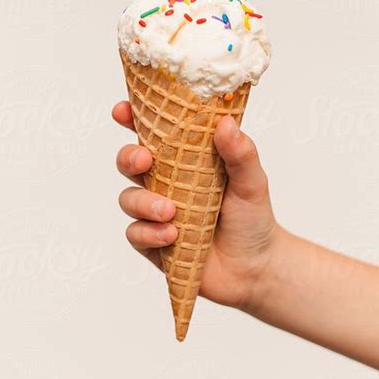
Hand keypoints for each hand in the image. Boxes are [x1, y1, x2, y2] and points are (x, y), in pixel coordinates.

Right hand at [112, 100, 278, 311]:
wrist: (256, 267)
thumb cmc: (252, 217)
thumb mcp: (252, 182)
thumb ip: (241, 153)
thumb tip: (226, 123)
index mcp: (184, 159)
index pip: (152, 132)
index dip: (132, 118)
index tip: (122, 110)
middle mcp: (164, 182)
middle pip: (129, 161)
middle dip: (129, 157)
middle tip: (144, 160)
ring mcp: (155, 213)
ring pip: (128, 198)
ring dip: (144, 202)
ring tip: (170, 211)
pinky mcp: (152, 243)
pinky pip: (135, 234)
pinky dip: (150, 233)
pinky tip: (172, 235)